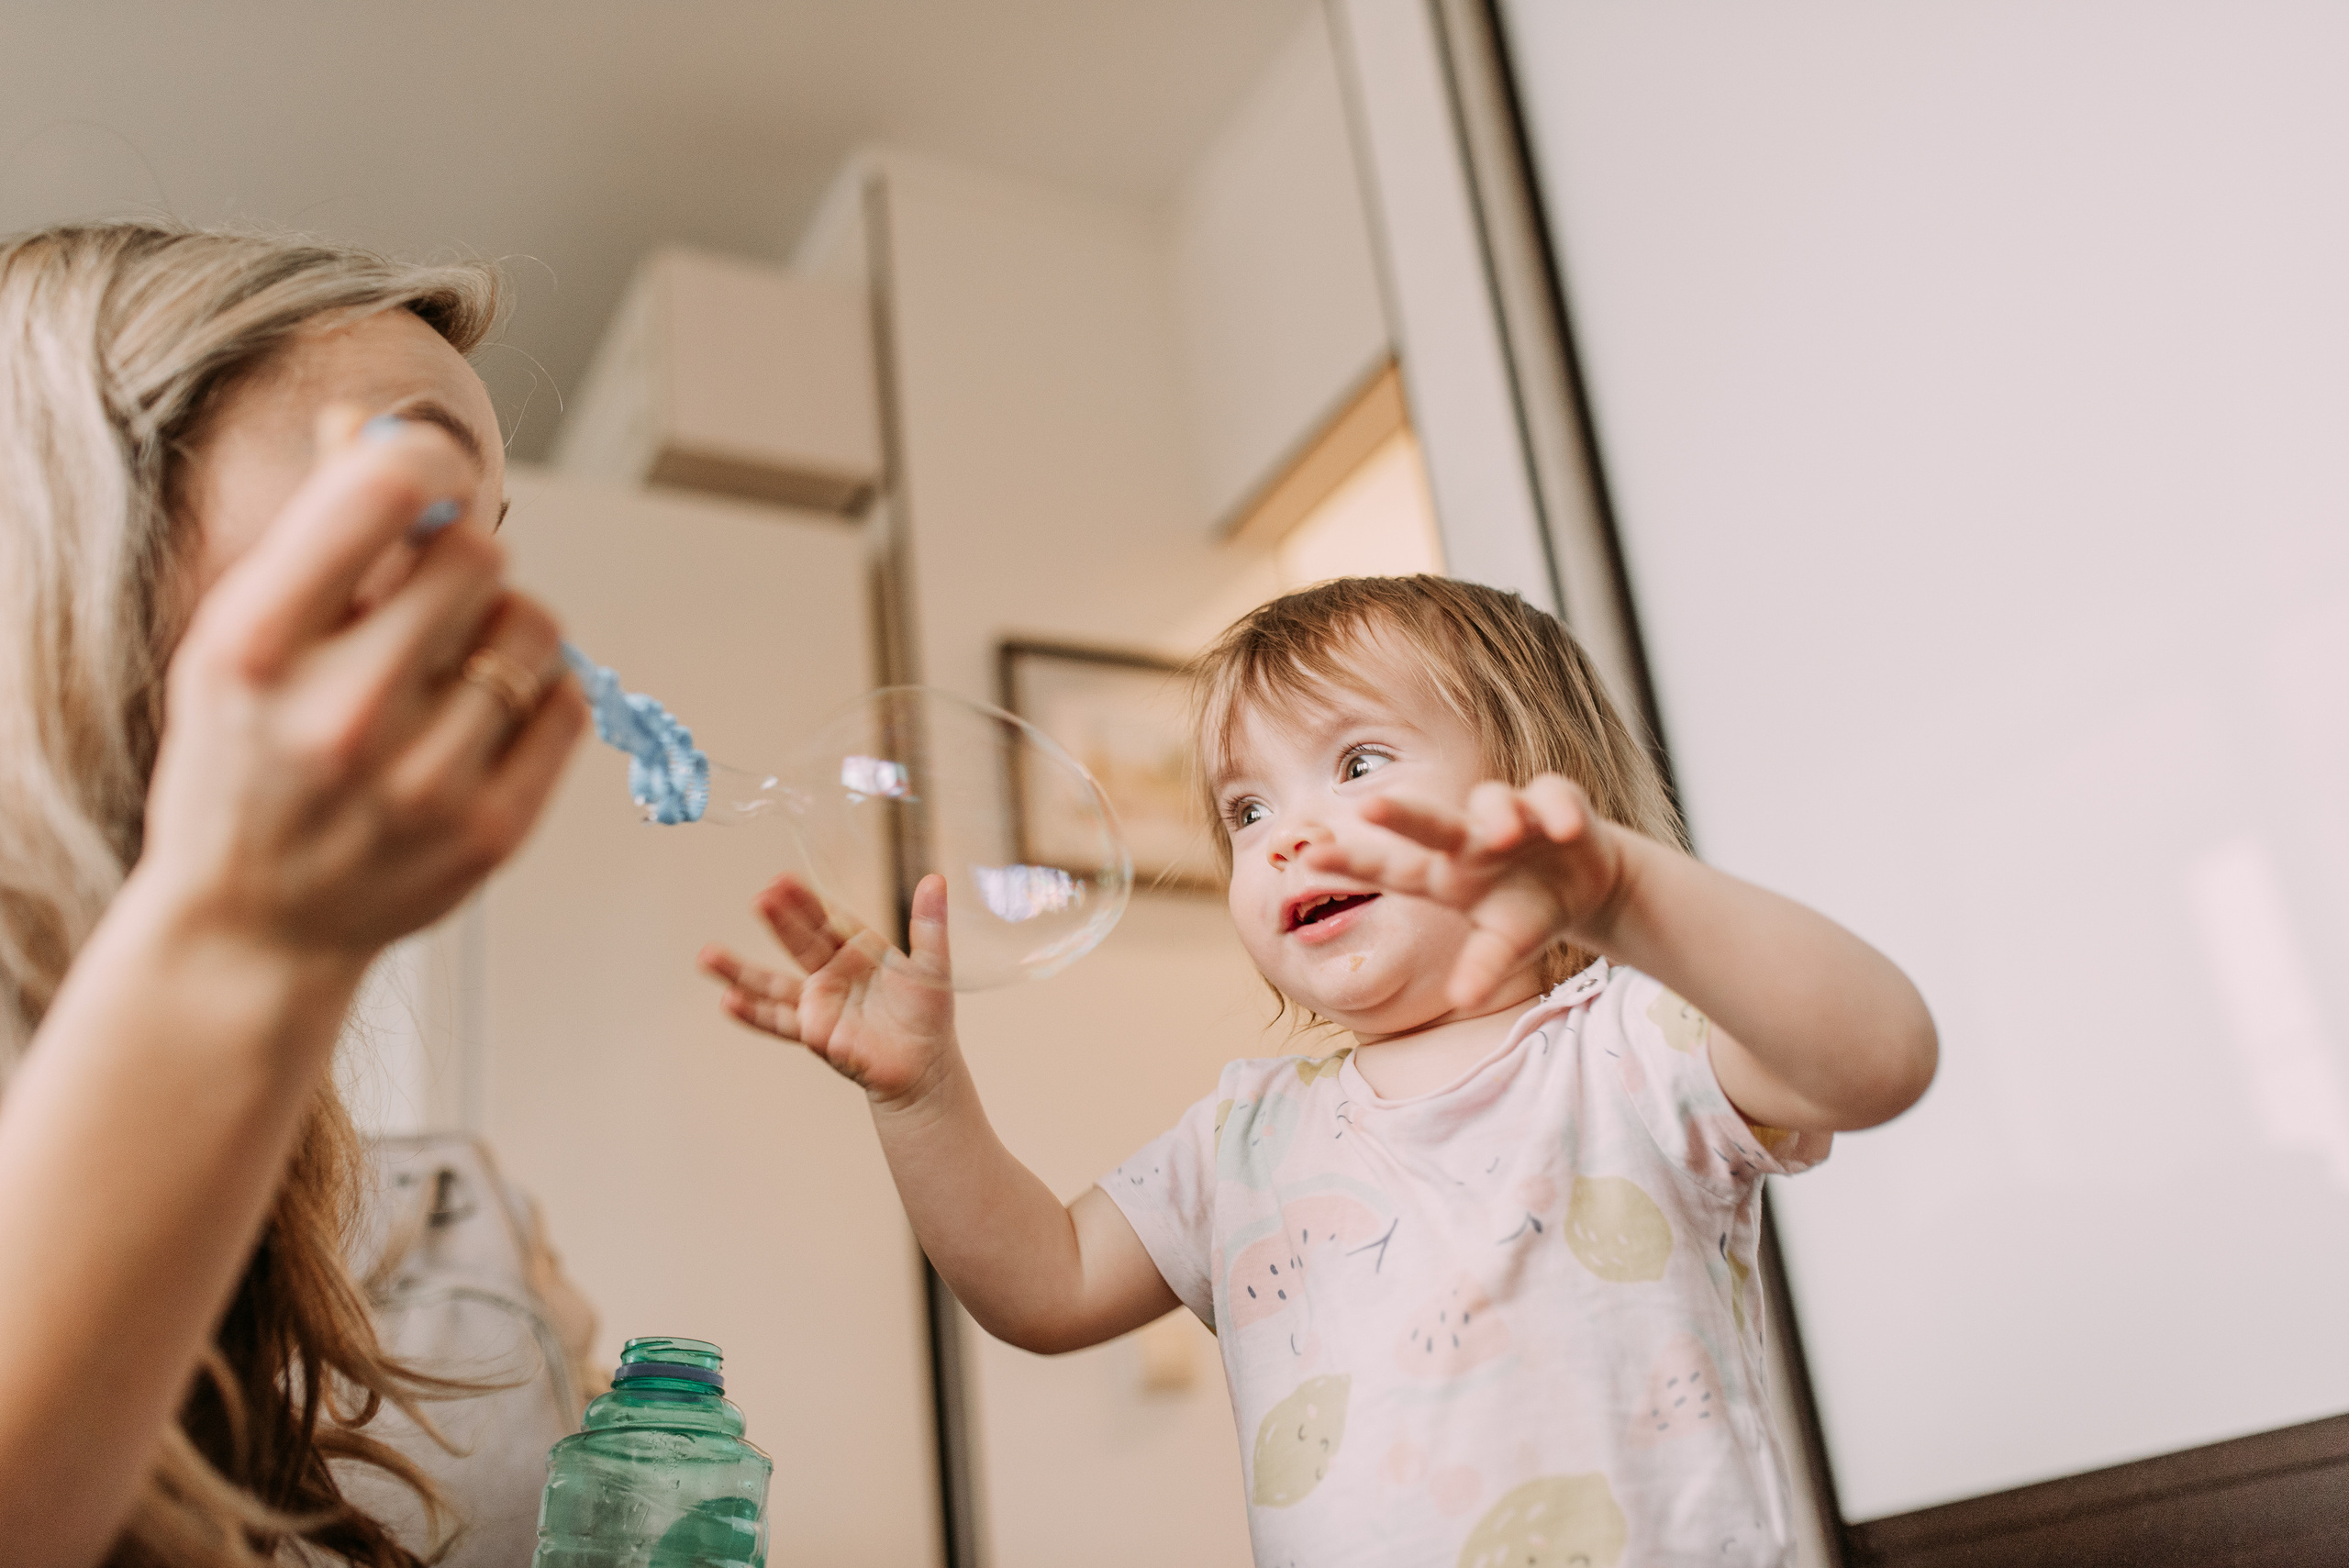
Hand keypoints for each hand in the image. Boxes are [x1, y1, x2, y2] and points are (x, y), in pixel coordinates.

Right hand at [137, 407, 585, 965]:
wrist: (252, 925)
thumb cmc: (244, 760)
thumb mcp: (239, 637)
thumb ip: (316, 535)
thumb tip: (382, 426)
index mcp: (256, 647)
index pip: (384, 494)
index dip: (429, 462)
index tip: (432, 477)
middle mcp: (339, 714)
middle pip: (479, 556)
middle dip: (462, 561)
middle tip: (426, 604)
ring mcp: (421, 782)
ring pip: (536, 628)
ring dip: (507, 627)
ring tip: (452, 666)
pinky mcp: (490, 832)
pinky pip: (569, 704)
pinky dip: (540, 693)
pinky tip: (485, 716)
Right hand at [700, 872, 958, 1106]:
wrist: (924, 1065)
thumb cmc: (927, 1014)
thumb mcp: (933, 964)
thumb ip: (930, 923)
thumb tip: (936, 879)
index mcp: (857, 947)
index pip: (825, 918)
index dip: (804, 901)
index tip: (781, 881)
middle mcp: (830, 971)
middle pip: (798, 942)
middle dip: (778, 922)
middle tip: (759, 899)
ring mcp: (817, 1001)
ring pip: (772, 983)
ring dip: (739, 970)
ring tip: (706, 956)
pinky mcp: (813, 1032)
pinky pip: (779, 1021)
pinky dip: (753, 1014)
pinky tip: (727, 1002)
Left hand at [1300, 774, 1631, 1007]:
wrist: (1584, 884)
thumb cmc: (1524, 913)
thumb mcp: (1502, 944)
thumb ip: (1482, 967)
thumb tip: (1463, 1000)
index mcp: (1445, 875)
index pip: (1392, 869)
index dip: (1353, 863)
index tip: (1310, 858)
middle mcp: (1468, 841)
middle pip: (1430, 823)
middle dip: (1401, 815)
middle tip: (1368, 808)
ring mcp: (1510, 818)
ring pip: (1494, 802)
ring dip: (1499, 814)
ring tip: (1505, 835)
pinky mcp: (1554, 805)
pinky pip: (1552, 797)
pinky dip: (1557, 812)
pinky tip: (1564, 830)